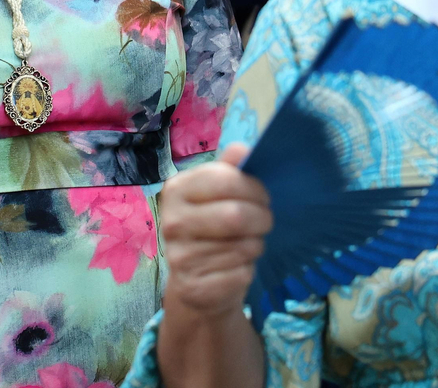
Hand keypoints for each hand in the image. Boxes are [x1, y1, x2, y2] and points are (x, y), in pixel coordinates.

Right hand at [159, 144, 272, 318]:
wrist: (198, 280)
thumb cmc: (214, 228)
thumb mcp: (218, 194)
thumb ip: (229, 169)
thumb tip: (243, 149)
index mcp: (176, 190)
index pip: (225, 180)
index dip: (254, 188)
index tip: (263, 196)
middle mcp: (172, 222)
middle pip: (236, 215)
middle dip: (262, 218)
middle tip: (265, 221)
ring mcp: (179, 257)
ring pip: (243, 246)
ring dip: (256, 245)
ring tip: (248, 243)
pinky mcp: (194, 287)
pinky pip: (240, 274)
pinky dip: (248, 270)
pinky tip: (238, 267)